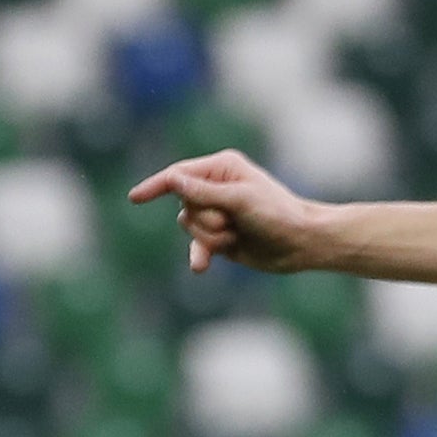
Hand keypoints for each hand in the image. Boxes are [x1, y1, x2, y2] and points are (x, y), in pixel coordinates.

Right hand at [126, 149, 324, 274]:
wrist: (301, 243)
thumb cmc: (277, 215)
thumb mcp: (240, 200)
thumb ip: (204, 192)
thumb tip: (172, 179)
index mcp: (222, 169)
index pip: (179, 175)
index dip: (156, 186)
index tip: (135, 198)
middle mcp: (215, 188)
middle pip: (184, 204)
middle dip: (206, 218)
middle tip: (235, 221)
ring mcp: (216, 213)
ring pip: (189, 226)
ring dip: (212, 236)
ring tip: (238, 235)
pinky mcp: (220, 236)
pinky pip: (197, 246)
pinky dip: (199, 254)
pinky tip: (200, 267)